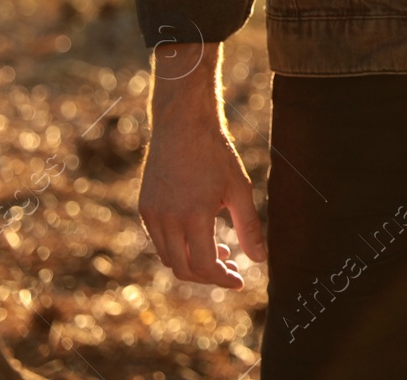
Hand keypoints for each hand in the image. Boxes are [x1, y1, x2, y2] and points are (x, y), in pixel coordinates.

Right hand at [137, 43, 266, 287]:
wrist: (182, 125)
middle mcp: (166, 219)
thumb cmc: (216, 154)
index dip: (222, 279)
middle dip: (208, 276)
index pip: (203, 266)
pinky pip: (159, 240)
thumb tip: (261, 260)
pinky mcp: (144, 207)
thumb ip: (250, 227)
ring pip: (168, 257)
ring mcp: (151, 214)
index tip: (239, 281)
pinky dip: (179, 248)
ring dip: (192, 263)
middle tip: (232, 270)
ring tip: (220, 253)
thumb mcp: (239, 189)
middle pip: (182, 268)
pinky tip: (201, 237)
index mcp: (192, 216)